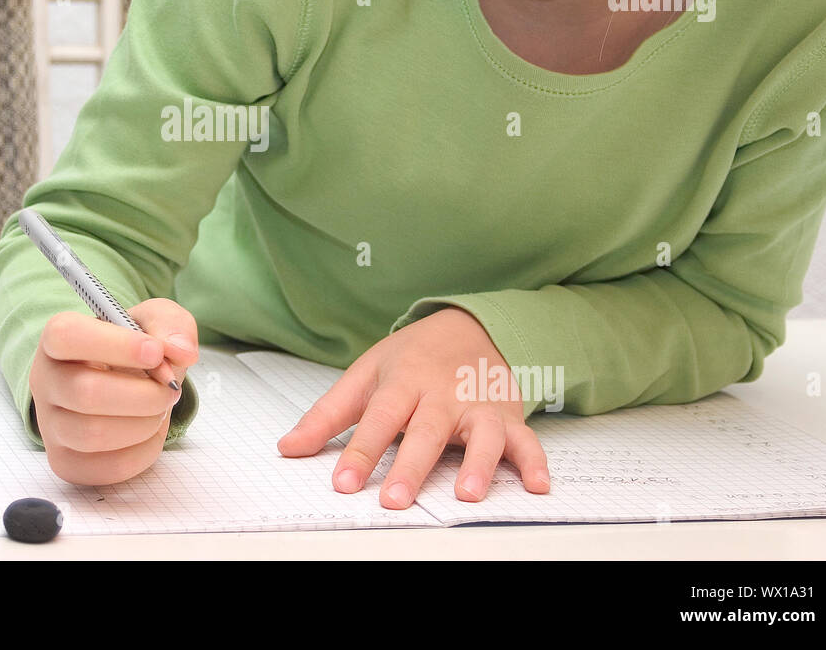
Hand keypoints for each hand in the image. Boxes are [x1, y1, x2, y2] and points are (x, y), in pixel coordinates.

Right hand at [30, 298, 198, 485]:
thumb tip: (180, 351)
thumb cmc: (133, 350)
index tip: (156, 352)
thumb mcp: (154, 322)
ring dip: (144, 422)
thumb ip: (171, 325)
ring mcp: (51, 425)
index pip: (66, 336)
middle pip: (85, 393)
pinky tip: (149, 430)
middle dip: (143, 394)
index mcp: (57, 339)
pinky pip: (108, 467)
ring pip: (93, 434)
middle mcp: (45, 381)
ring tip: (159, 408)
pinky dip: (143, 451)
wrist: (123, 384)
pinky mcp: (66, 462)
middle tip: (169, 387)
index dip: (116, 345)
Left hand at [277, 307, 549, 507]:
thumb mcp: (366, 374)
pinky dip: (535, 462)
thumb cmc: (413, 357)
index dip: (360, 453)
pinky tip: (538, 485)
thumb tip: (287, 448)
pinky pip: (526, 441)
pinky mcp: (509, 417)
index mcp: (403, 382)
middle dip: (411, 466)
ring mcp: (478, 407)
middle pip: (427, 432)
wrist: (470, 325)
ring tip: (467, 494)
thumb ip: (328, 414)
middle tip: (395, 500)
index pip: (379, 419)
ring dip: (479, 465)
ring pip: (481, 436)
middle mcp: (442, 395)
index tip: (343, 483)